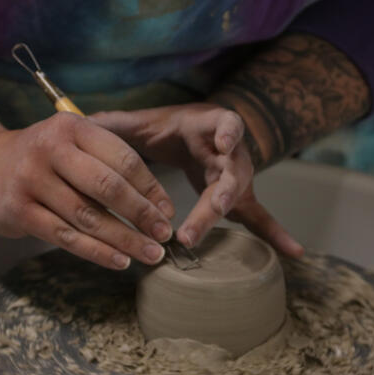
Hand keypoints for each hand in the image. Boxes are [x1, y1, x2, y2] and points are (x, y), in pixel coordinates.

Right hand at [0, 112, 175, 268]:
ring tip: (152, 254)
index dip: (152, 188)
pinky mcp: (19, 211)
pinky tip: (120, 261)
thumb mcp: (74, 145)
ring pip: (89, 216)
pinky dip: (98, 252)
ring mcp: (32, 180)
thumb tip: (158, 206)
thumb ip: (110, 165)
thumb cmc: (45, 158)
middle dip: (142, 214)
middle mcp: (52, 149)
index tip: (168, 212)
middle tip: (164, 235)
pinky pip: (67, 236)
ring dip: (126, 239)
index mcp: (74, 127)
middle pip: (109, 187)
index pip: (124, 159)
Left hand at [91, 103, 302, 256]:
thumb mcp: (143, 122)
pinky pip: (259, 217)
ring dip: (231, 220)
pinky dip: (276, 233)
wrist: (193, 134)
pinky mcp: (237, 197)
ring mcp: (236, 176)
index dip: (228, 132)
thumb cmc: (168, 128)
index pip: (226, 124)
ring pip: (241, 199)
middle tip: (205, 215)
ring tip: (201, 239)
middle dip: (220, 195)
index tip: (223, 143)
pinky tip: (294, 253)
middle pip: (232, 173)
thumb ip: (117, 125)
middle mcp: (230, 151)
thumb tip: (79, 122)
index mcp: (210, 126)